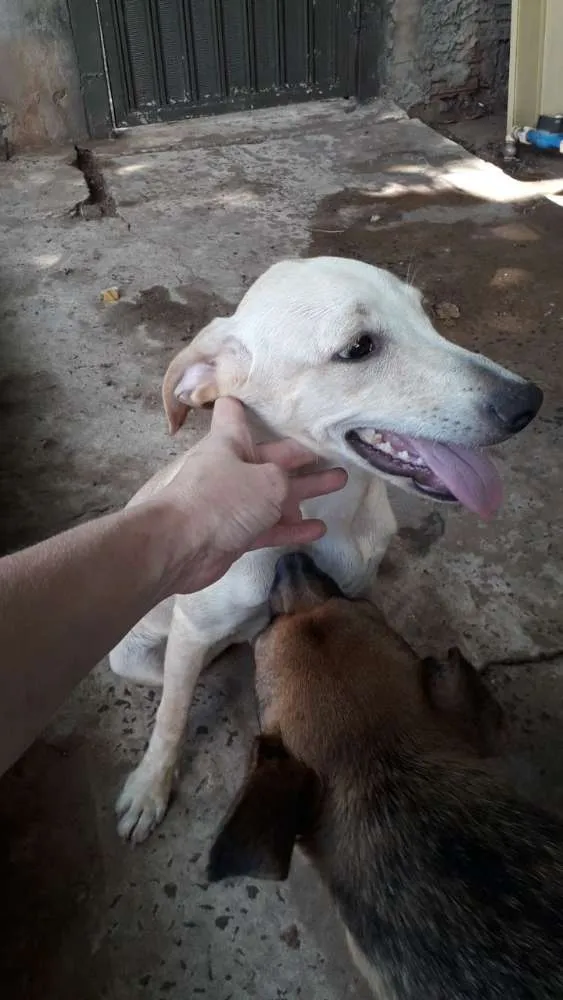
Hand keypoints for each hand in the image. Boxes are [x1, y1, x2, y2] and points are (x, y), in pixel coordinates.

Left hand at [155, 397, 346, 593]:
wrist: (179, 546)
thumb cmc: (222, 499)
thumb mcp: (268, 480)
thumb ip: (286, 479)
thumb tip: (286, 489)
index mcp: (230, 442)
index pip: (235, 411)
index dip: (251, 403)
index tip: (273, 402)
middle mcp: (231, 467)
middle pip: (272, 457)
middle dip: (303, 455)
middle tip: (335, 452)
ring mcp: (233, 502)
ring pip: (274, 494)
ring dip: (305, 491)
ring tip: (338, 484)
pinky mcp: (235, 533)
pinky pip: (269, 526)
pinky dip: (291, 528)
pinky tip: (318, 529)